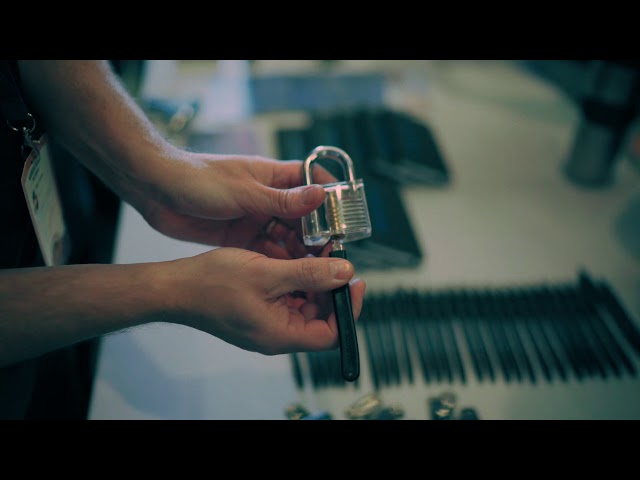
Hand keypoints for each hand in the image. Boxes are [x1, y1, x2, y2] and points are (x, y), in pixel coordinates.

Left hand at [129, 150, 336, 258]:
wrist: (157, 191)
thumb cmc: (199, 180)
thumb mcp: (245, 192)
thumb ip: (282, 199)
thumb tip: (321, 196)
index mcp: (273, 177)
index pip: (313, 183)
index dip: (331, 200)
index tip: (346, 221)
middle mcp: (268, 198)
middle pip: (303, 218)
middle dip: (318, 236)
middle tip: (332, 257)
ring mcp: (255, 218)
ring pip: (286, 238)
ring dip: (299, 253)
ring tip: (315, 272)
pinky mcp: (241, 237)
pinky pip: (267, 251)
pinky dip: (279, 262)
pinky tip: (290, 276)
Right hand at [165, 247, 365, 353]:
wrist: (174, 287)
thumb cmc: (212, 284)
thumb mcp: (267, 273)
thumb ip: (309, 274)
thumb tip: (344, 273)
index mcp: (281, 334)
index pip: (331, 334)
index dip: (348, 309)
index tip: (355, 281)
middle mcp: (276, 333)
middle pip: (319, 316)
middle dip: (330, 286)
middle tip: (333, 256)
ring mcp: (266, 322)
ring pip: (303, 303)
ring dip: (312, 278)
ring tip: (315, 250)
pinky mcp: (258, 310)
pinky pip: (285, 296)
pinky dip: (294, 277)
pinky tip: (292, 255)